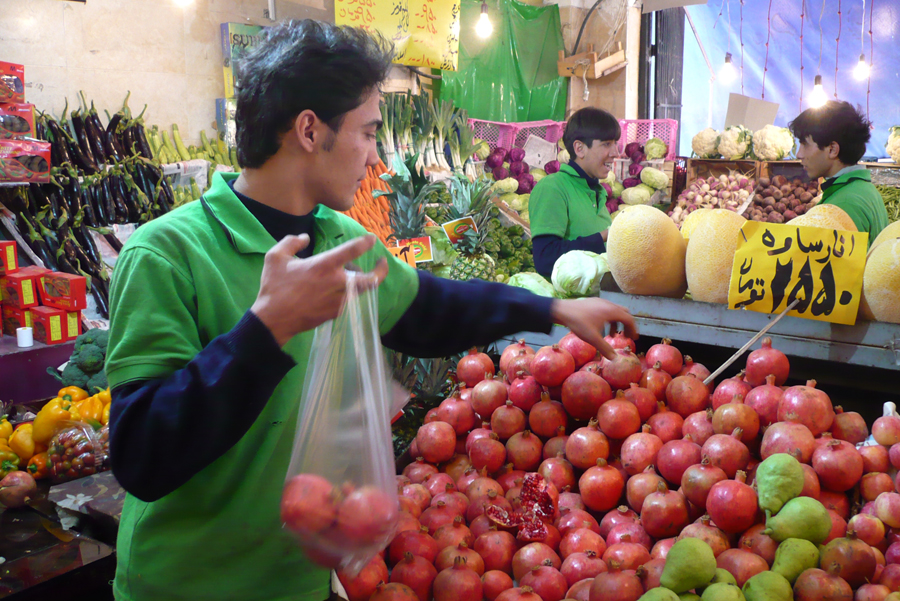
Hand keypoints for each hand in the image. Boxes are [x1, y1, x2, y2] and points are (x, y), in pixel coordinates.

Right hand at [251, 234, 388, 346]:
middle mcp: (336, 283)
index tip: (372, 239)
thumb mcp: (275, 257)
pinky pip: (350, 301)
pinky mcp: (335, 313)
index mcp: (324, 266)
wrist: (274, 319)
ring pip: (362, 291)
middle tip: (383, 263)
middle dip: (381, 271)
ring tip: (358, 275)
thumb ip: (291, 242)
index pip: (352, 251)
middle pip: (370, 279)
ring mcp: (338, 300)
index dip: (365, 243)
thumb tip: (305, 238)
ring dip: (364, 282)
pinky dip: (351, 293)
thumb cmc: (274, 287)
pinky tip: (344, 289)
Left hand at [550, 297, 637, 359]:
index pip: (629, 319)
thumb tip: (615, 359)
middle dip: (627, 325)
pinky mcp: (594, 302)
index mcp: (611, 311)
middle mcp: (608, 304)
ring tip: (612, 335)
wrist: (562, 310)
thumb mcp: (592, 338)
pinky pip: (607, 310)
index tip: (634, 339)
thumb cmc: (578, 323)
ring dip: (617, 323)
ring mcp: (601, 302)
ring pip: (615, 311)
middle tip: (626, 336)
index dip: (633, 329)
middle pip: (624, 313)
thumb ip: (605, 348)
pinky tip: (601, 328)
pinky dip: (609, 319)